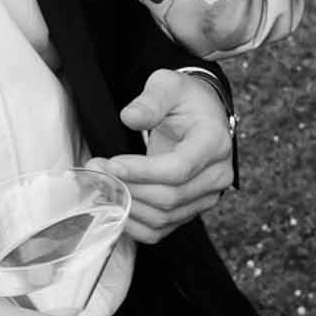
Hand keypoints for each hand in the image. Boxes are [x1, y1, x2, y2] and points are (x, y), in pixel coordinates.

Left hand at [90, 69, 233, 244]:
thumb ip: (151, 100)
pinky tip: (115, 203)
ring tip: (102, 183)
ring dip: (127, 205)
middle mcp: (217, 175)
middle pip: (169, 197)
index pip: (179, 169)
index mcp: (214, 142)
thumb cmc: (185, 99)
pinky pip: (161, 230)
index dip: (143, 172)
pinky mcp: (191, 209)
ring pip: (163, 217)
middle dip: (128, 187)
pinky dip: (134, 223)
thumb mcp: (168, 85)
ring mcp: (207, 196)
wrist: (200, 115)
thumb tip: (130, 117)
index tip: (112, 164)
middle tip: (98, 169)